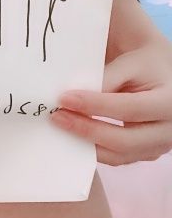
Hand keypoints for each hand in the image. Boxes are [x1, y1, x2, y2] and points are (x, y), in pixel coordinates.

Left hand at [50, 42, 171, 165]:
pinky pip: (118, 158)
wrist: (161, 70)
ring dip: (86, 144)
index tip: (64, 99)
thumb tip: (70, 99)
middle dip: (86, 130)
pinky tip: (73, 135)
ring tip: (61, 125)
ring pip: (120, 155)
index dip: (95, 106)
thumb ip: (106, 77)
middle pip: (125, 140)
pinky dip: (93, 149)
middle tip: (57, 117)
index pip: (129, 108)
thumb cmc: (145, 60)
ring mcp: (160, 145)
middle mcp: (170, 129)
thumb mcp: (130, 60)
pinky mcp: (147, 152)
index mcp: (170, 100)